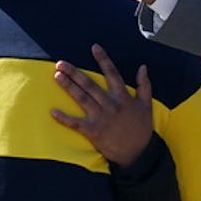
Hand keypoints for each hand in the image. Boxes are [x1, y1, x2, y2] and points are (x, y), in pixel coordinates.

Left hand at [50, 44, 152, 167]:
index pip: (112, 74)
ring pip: (81, 99)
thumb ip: (145, 85)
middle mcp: (111, 105)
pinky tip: (53, 111)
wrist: (138, 153)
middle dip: (74, 73)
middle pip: (90, 85)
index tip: (94, 47)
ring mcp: (101, 118)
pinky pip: (75, 123)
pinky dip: (64, 118)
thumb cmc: (142, 129)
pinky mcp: (93, 131)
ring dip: (68, 87)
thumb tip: (143, 67)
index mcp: (123, 97)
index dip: (103, 60)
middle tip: (61, 63)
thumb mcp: (147, 106)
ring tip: (56, 76)